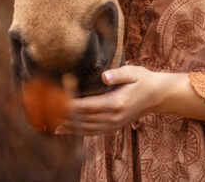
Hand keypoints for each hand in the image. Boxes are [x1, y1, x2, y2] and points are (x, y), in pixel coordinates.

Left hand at [56, 65, 171, 135]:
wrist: (157, 95)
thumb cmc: (144, 80)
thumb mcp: (133, 72)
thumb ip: (118, 74)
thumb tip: (103, 76)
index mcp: (116, 103)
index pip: (87, 106)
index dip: (70, 105)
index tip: (55, 101)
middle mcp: (113, 117)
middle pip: (83, 119)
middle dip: (64, 116)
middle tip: (46, 111)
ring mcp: (113, 124)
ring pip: (85, 128)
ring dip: (68, 126)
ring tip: (50, 123)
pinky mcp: (113, 127)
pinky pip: (91, 132)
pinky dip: (76, 131)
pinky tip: (64, 129)